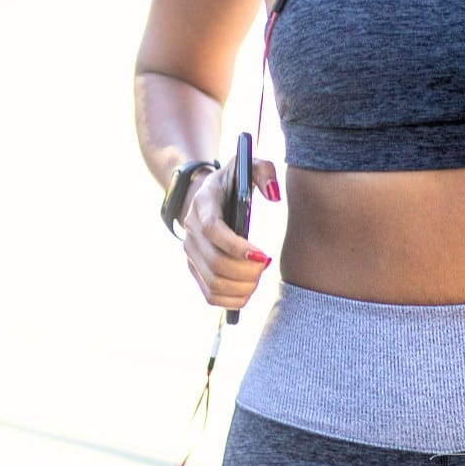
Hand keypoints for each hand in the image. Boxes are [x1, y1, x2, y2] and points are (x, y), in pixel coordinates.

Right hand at [181, 154, 280, 312]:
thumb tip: (273, 196)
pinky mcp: (194, 269)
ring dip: (241, 287)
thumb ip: (265, 171)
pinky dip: (232, 301)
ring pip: (213, 283)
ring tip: (258, 276)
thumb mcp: (248, 165)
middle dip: (246, 271)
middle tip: (266, 265)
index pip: (213, 230)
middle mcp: (191, 230)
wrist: (206, 195)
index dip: (237, 246)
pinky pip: (210, 295)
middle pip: (215, 262)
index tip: (264, 254)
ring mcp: (190, 252)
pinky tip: (248, 290)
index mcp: (203, 203)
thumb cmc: (234, 181)